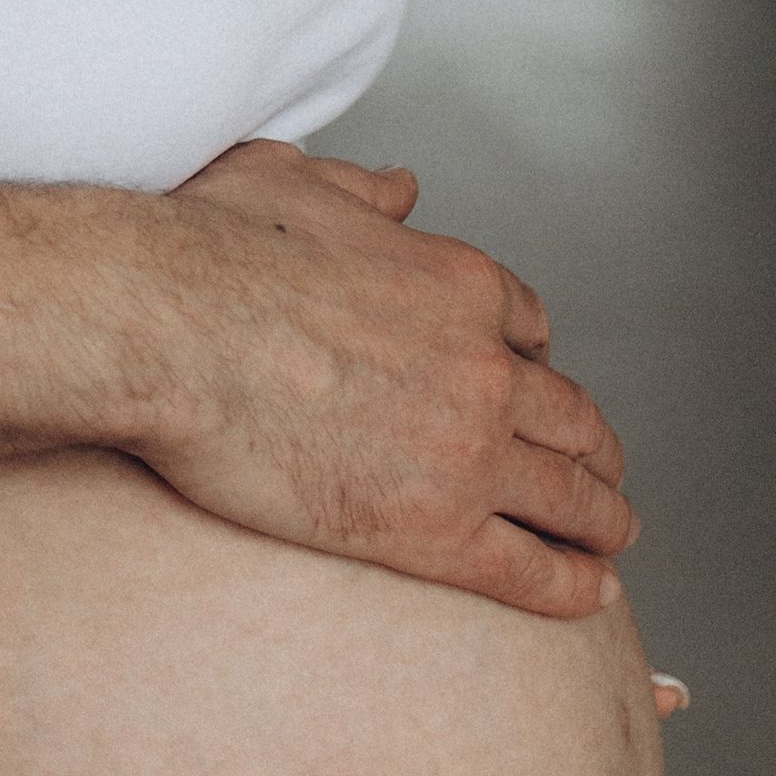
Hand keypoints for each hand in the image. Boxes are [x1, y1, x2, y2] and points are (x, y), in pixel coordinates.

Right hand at [136, 141, 635, 617]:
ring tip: (613, 536)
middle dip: (593, 445)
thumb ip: (361, 189)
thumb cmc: (205, 250)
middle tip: (602, 469)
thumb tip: (400, 186)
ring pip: (570, 495)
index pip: (529, 326)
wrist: (163, 329)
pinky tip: (592, 594)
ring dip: (604, 517)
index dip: (535, 356)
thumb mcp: (292, 182)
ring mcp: (466, 452)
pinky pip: (528, 568)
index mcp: (457, 282)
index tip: (532, 378)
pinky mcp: (430, 530)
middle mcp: (484, 367)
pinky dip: (572, 584)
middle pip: (570, 414)